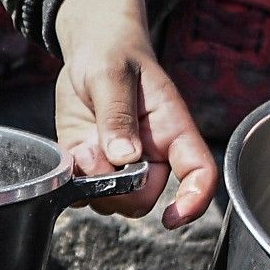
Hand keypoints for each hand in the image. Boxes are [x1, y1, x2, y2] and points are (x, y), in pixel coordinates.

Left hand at [50, 0, 213, 227]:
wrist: (91, 50)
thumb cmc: (113, 54)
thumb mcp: (111, 74)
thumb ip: (117, 114)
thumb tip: (124, 158)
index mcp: (172, 129)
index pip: (199, 172)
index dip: (194, 200)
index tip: (173, 218)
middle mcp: (152, 154)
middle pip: (142, 197)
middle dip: (116, 190)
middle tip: (92, 156)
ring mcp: (121, 164)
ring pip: (112, 201)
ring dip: (91, 185)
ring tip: (82, 147)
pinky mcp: (92, 165)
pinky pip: (84, 192)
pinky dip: (72, 183)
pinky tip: (70, 157)